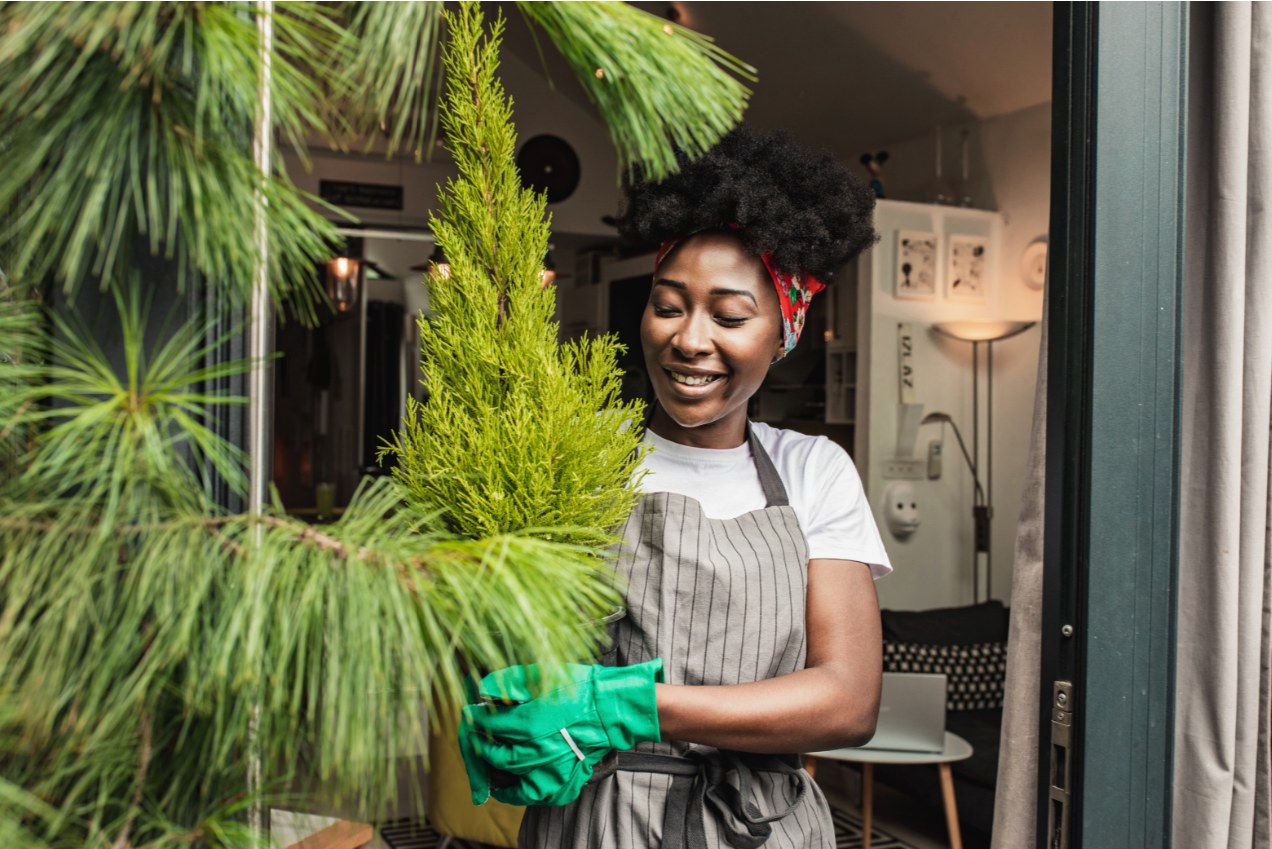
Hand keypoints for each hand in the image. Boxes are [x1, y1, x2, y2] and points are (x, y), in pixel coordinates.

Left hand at [457, 658, 662, 805]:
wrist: (612, 708)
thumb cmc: (580, 688)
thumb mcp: (541, 674)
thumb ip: (509, 681)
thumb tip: (483, 687)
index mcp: (527, 724)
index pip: (489, 725)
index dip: (476, 718)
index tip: (472, 714)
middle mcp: (535, 751)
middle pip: (496, 756)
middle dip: (482, 747)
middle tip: (478, 740)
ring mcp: (551, 769)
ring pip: (514, 782)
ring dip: (497, 777)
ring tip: (489, 772)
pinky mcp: (565, 779)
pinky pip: (539, 796)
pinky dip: (523, 795)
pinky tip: (516, 790)